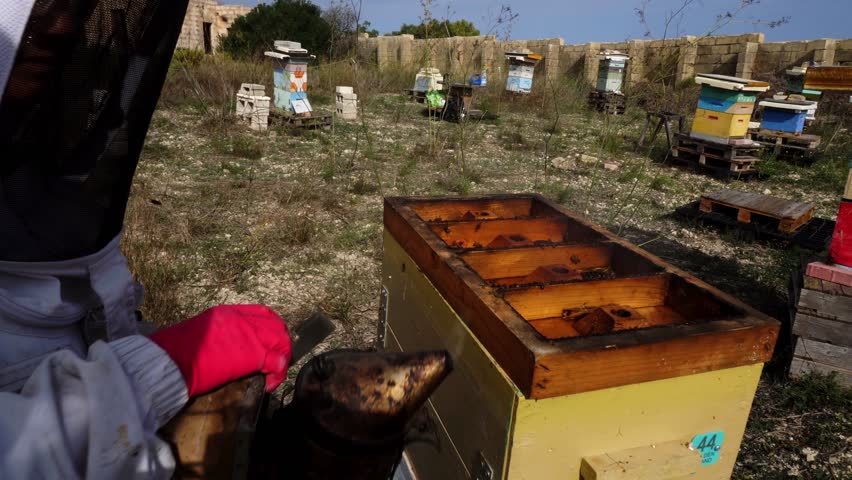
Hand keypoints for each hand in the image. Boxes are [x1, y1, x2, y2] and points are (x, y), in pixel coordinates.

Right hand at [151, 305, 291, 395]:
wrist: (168, 361)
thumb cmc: (173, 351)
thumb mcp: (200, 332)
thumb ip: (219, 335)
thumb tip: (225, 347)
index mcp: (227, 312)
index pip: (262, 313)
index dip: (271, 327)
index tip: (271, 341)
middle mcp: (242, 320)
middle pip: (276, 326)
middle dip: (281, 343)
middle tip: (277, 360)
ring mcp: (249, 336)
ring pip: (281, 342)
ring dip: (283, 359)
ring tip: (275, 375)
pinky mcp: (253, 355)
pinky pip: (277, 363)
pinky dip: (278, 375)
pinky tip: (270, 384)